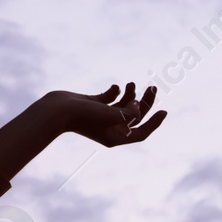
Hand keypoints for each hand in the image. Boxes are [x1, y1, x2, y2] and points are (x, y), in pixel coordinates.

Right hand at [47, 82, 166, 146]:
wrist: (56, 110)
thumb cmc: (84, 116)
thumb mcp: (111, 115)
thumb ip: (129, 112)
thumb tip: (139, 106)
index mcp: (116, 137)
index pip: (141, 132)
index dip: (154, 123)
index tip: (165, 111)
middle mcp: (111, 128)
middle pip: (134, 116)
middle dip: (145, 102)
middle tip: (153, 87)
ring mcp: (102, 116)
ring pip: (123, 105)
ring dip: (130, 94)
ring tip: (131, 84)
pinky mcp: (93, 104)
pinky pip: (110, 97)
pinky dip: (115, 91)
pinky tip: (116, 87)